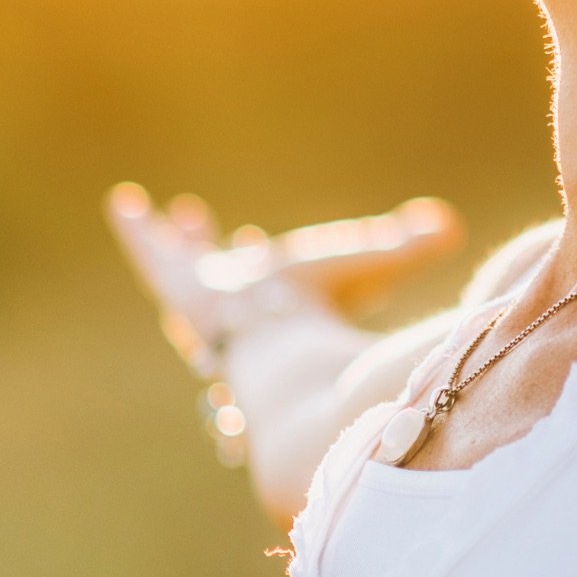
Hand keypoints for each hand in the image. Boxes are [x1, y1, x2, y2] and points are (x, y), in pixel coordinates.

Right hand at [103, 182, 465, 373]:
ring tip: (174, 216)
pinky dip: (142, 234)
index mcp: (301, 320)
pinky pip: (159, 262)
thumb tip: (453, 229)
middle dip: (224, 256)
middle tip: (206, 225)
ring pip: (195, 276)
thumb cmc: (339, 322)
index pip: (296, 295)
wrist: (294, 372)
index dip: (295, 277)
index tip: (278, 255)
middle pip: (237, 286)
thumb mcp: (377, 265)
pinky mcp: (187, 300)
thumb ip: (410, 246)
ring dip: (183, 246)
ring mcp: (218, 314)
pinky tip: (124, 204)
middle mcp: (257, 321)